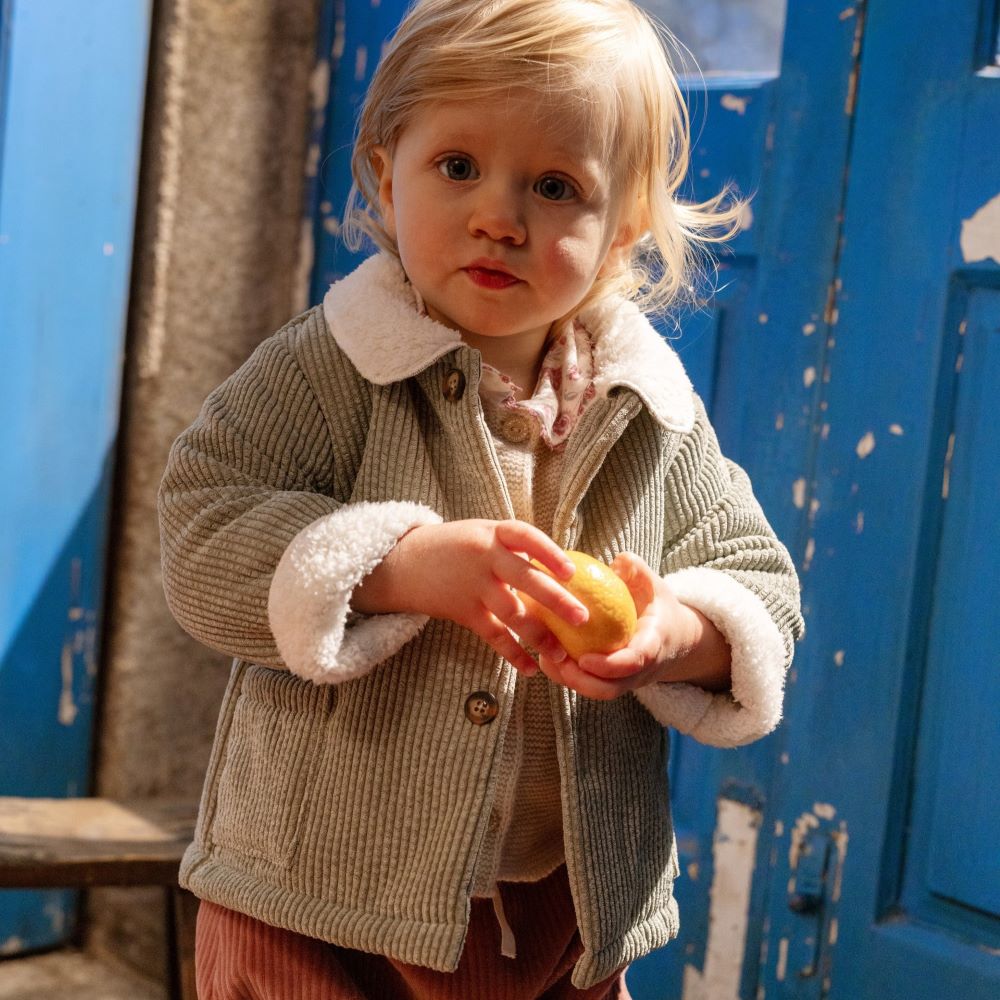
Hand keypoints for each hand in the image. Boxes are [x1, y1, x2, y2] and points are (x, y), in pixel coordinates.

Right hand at [352, 519, 588, 674]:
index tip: (572, 571)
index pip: (525, 536)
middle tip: (583, 618)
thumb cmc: (455, 546)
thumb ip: (515, 546)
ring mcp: (473, 586)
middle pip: (525, 578)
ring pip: (512, 613)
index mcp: (492, 533)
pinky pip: (493, 635)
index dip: (549, 552)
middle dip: (556, 600)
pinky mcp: (463, 611)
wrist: (403, 563)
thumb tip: (560, 567)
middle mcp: (484, 557)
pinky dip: (512, 653)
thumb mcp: (482, 533)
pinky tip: (530, 668)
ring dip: (539, 635)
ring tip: (561, 654)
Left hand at [537, 552, 731, 698]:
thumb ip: (638, 570)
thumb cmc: (657, 605)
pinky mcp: (612, 682)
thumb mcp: (653, 584)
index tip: (584, 660)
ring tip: (546, 659)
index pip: (634, 662)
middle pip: (611, 689)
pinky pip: (590, 686)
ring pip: (597, 692)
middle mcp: (640, 670)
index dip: (609, 666)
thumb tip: (617, 561)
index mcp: (653, 644)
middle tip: (556, 662)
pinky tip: (547, 657)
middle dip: (582, 683)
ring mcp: (626, 680)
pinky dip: (568, 676)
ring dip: (570, 681)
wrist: (674, 638)